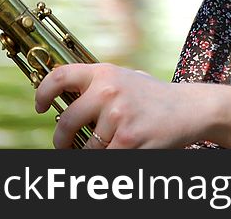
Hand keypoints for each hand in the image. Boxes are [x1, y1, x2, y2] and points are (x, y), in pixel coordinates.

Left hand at [34, 63, 203, 148]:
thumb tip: (62, 98)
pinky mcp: (128, 139)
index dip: (42, 93)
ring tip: (108, 145)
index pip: (59, 77)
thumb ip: (98, 85)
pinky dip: (108, 159)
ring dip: (92, 153)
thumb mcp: (126, 79)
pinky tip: (120, 151)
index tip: (40, 107)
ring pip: (86, 147)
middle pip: (65, 122)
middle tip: (64, 146)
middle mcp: (108, 91)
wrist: (190, 108)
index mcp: (105, 73)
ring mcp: (118, 115)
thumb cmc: (154, 97)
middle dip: (61, 141)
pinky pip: (103, 158)